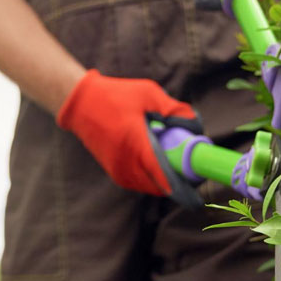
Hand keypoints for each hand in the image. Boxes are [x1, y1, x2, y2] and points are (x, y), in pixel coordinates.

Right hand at [57, 70, 200, 196]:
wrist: (81, 102)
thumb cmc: (116, 95)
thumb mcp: (149, 94)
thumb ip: (174, 109)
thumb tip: (195, 126)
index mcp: (136, 144)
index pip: (164, 176)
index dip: (184, 183)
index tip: (198, 180)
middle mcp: (126, 163)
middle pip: (160, 186)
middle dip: (179, 182)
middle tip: (192, 169)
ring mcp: (118, 170)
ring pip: (150, 187)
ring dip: (165, 180)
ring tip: (175, 162)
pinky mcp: (113, 171)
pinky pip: (139, 183)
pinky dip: (152, 178)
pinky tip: (158, 162)